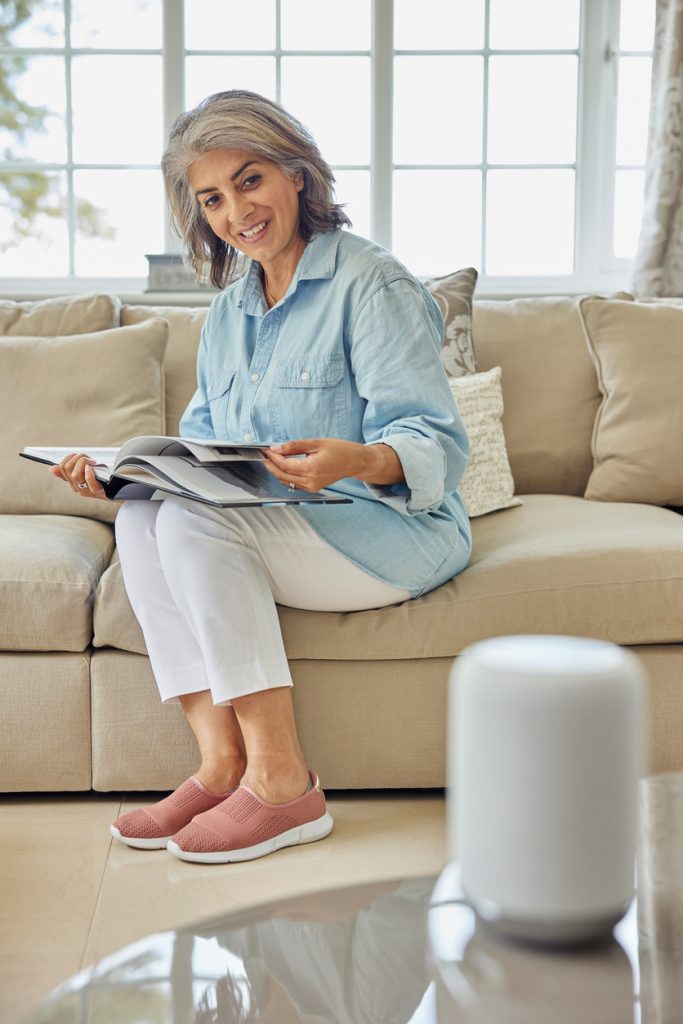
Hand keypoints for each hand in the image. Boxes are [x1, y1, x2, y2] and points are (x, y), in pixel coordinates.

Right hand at [49, 452, 109, 500]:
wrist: (119, 493)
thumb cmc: (103, 482)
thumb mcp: (85, 475)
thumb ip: (70, 472)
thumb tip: (52, 468)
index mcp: (73, 483)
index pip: (61, 467)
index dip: (69, 457)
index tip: (80, 456)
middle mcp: (78, 488)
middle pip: (67, 468)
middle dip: (78, 457)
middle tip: (88, 458)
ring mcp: (88, 491)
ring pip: (75, 474)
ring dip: (83, 462)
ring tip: (92, 462)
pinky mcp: (98, 492)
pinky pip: (89, 481)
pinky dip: (89, 472)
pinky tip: (92, 467)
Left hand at [262, 438, 403, 491]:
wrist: (356, 462)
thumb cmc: (340, 450)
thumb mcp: (316, 443)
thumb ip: (295, 446)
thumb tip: (277, 447)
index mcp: (312, 469)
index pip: (284, 465)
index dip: (272, 457)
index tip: (265, 449)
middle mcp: (311, 481)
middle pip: (282, 475)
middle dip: (270, 465)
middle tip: (264, 454)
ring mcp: (312, 487)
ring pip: (286, 481)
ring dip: (276, 471)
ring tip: (271, 458)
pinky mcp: (313, 488)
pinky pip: (294, 484)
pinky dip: (285, 475)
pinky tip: (283, 466)